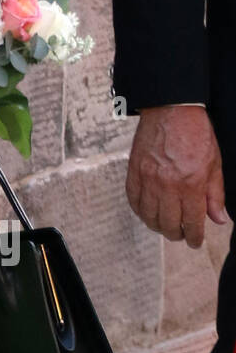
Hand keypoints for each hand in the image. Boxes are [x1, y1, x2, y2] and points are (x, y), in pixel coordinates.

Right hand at [126, 104, 227, 246]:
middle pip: (168, 224)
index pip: (192, 222)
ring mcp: (148, 179)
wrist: (170, 110)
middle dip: (176, 234)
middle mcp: (167, 185)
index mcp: (191, 184)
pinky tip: (147, 212)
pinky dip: (140, 211)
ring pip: (148, 216)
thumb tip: (218, 219)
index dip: (194, 237)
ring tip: (164, 225)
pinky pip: (133, 200)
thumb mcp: (214, 164)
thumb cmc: (195, 133)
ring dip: (157, 225)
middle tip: (180, 234)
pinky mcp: (134, 171)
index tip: (195, 241)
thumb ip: (215, 194)